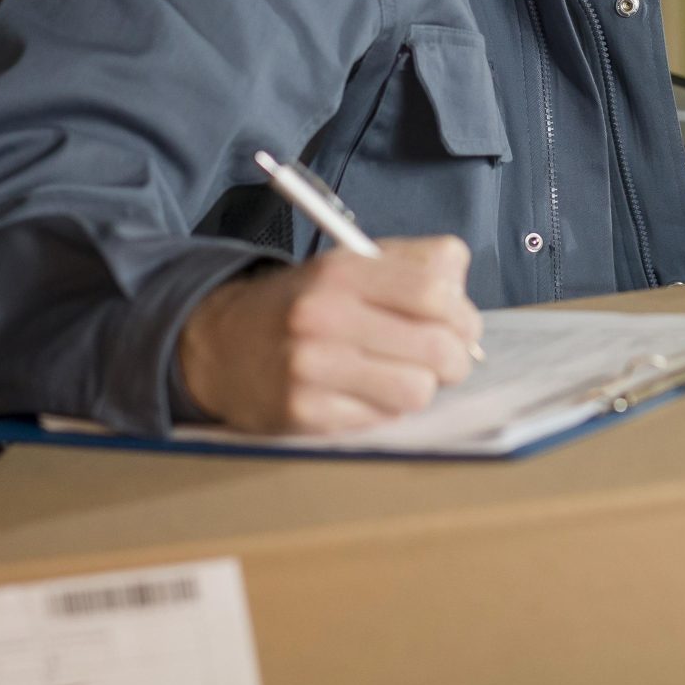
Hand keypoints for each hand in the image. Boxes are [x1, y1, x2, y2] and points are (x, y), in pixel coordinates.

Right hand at [175, 236, 482, 433]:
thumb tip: (464, 295)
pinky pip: (381, 420)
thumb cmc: (302, 304)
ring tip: (403, 377)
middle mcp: (323, 315)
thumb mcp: (350, 264)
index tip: (462, 325)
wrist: (220, 344)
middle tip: (446, 359)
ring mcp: (310, 368)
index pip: (434, 290)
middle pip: (435, 345)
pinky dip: (385, 409)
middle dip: (455, 358)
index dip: (462, 313)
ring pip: (416, 391)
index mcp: (341, 270)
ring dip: (420, 388)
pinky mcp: (304, 413)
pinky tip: (365, 393)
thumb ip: (414, 264)